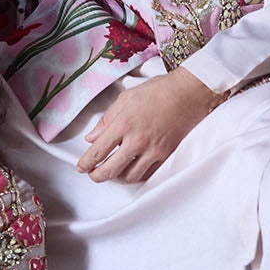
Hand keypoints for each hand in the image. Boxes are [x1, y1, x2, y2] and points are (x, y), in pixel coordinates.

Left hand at [77, 67, 223, 183]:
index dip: (86, 163)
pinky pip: (148, 174)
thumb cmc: (159, 91)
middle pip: (110, 170)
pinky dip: (137, 175)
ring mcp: (153, 150)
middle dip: (97, 176)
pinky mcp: (166, 155)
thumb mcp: (126, 98)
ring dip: (117, 177)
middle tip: (93, 174)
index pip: (98, 151)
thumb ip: (107, 119)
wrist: (189, 94)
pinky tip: (132, 169)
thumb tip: (92, 137)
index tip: (81, 166)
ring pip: (130, 177)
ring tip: (113, 171)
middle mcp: (137, 140)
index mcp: (124, 124)